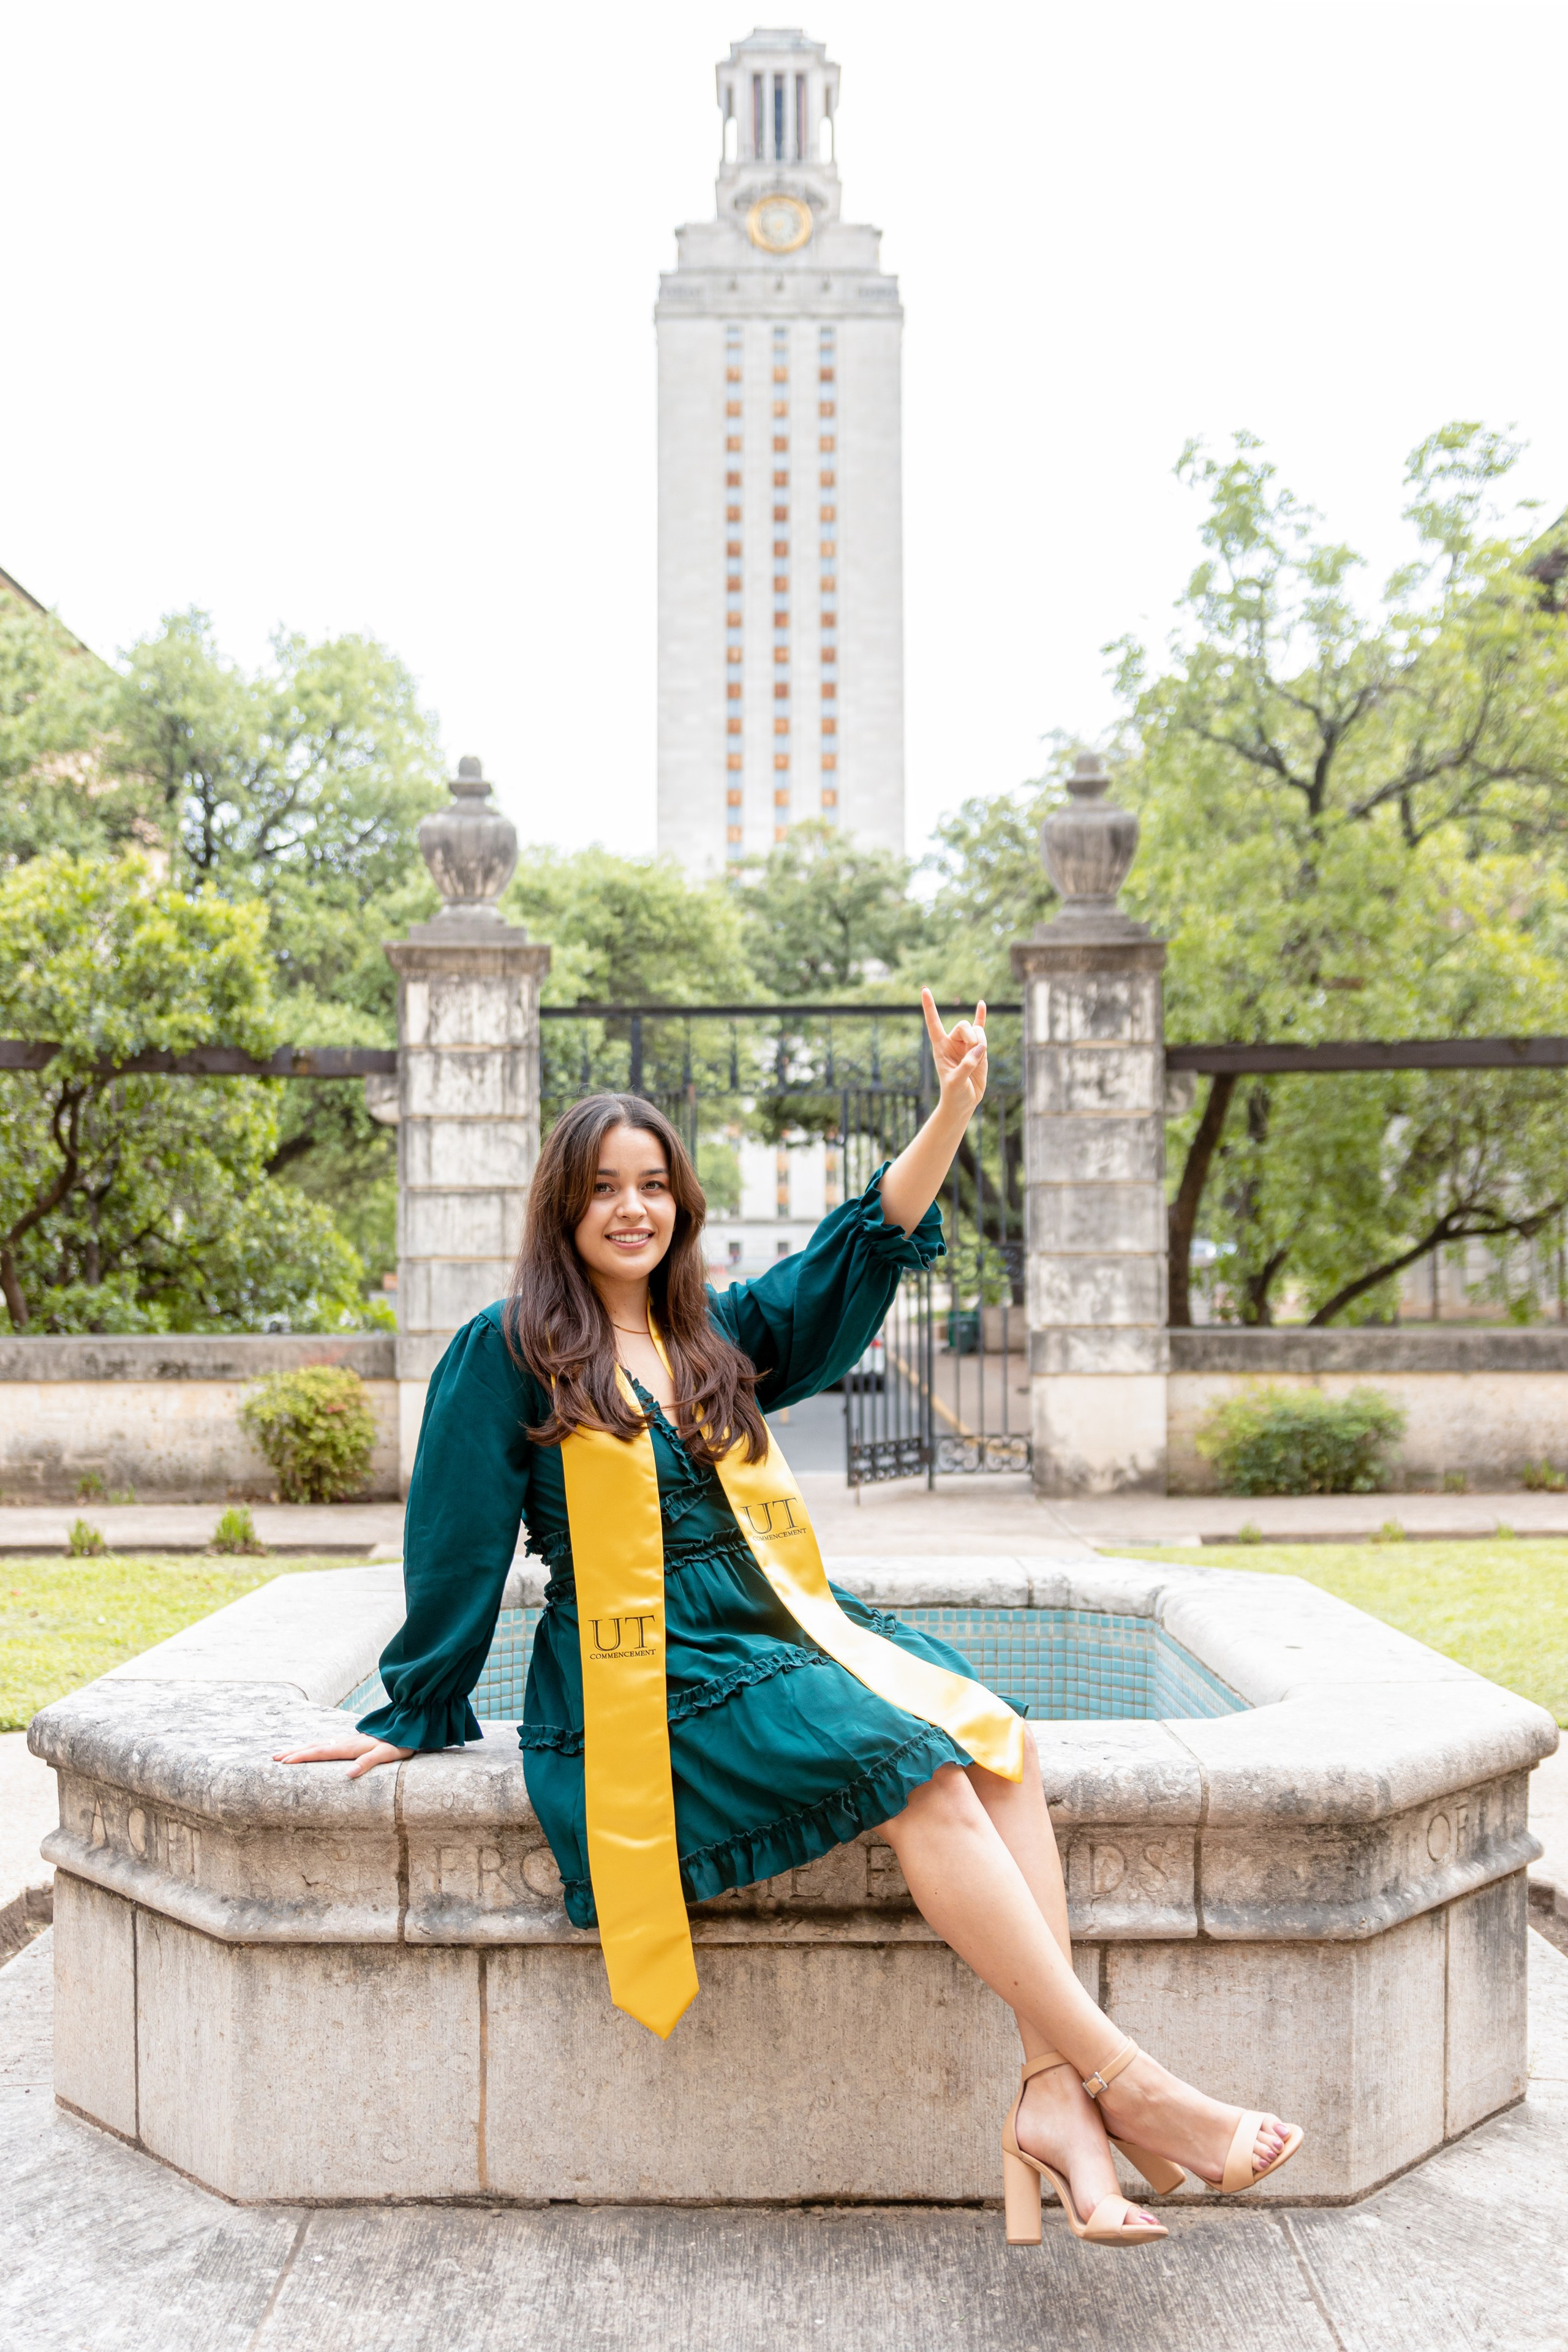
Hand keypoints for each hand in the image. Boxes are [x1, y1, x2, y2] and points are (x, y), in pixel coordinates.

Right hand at [273, 1732, 412, 1779]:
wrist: (409, 1727)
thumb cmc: (399, 1744)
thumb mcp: (387, 1755)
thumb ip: (368, 1762)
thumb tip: (348, 1775)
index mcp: (350, 1747)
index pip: (320, 1752)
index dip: (301, 1757)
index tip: (283, 1762)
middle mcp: (345, 1742)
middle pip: (314, 1747)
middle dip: (293, 1753)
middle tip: (273, 1758)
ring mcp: (347, 1741)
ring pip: (318, 1744)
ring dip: (301, 1749)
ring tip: (285, 1754)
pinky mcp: (352, 1742)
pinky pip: (327, 1745)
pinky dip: (313, 1748)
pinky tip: (312, 1749)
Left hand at [922, 988, 987, 1119]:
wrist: (964, 1101)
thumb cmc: (954, 1093)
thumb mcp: (956, 1081)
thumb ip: (967, 1065)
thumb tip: (981, 1048)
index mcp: (940, 1047)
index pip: (933, 1023)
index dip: (929, 1007)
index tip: (924, 990)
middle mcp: (952, 1042)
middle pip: (963, 1025)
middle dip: (972, 1036)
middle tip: (975, 1051)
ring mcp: (966, 1044)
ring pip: (977, 1030)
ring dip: (982, 1041)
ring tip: (980, 1057)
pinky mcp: (979, 1049)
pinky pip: (980, 1028)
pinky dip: (981, 1016)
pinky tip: (981, 1004)